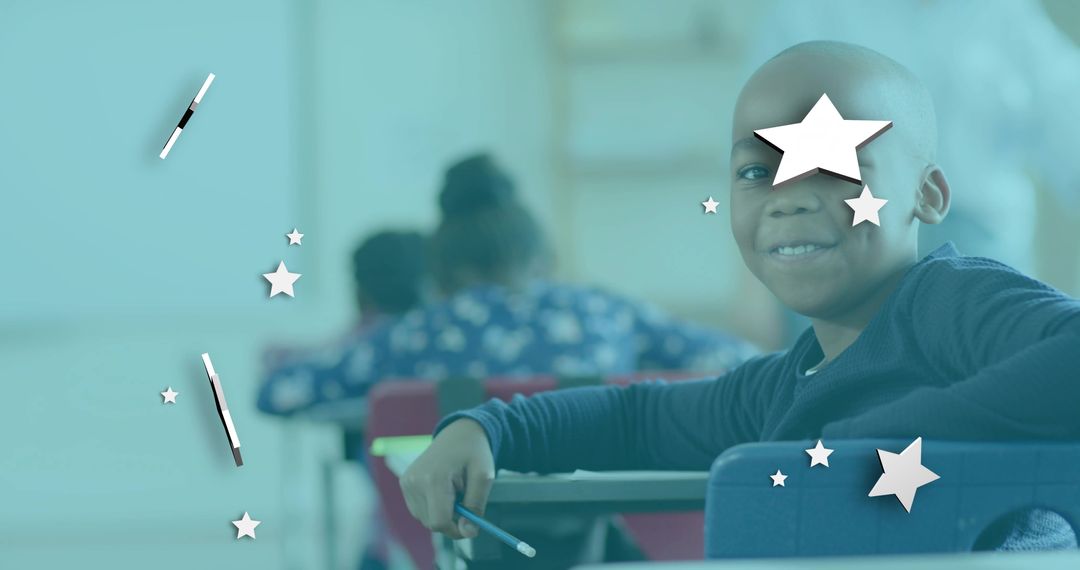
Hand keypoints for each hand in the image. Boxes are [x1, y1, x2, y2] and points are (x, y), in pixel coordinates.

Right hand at [400, 418, 495, 538]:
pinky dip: (433, 507)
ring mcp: (406, 482)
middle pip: (432, 523)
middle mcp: (414, 482)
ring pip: (425, 519)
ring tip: (453, 492)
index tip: (470, 526)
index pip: (439, 522)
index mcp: (434, 478)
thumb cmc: (473, 452)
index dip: (456, 530)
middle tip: (465, 501)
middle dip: (450, 520)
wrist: (458, 433)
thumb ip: (476, 506)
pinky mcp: (404, 483)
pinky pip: (419, 509)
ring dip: (442, 513)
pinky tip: (442, 490)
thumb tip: (467, 533)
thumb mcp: (484, 476)